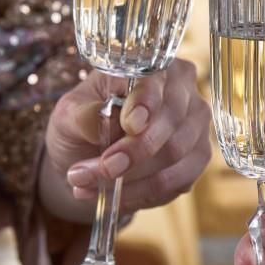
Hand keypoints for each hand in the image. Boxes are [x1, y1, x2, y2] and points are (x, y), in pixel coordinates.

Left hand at [40, 58, 211, 221]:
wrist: (87, 154)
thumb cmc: (82, 123)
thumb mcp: (69, 114)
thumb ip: (86, 114)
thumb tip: (109, 121)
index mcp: (152, 67)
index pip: (156, 81)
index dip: (146, 103)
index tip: (129, 124)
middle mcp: (183, 93)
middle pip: (171, 123)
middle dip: (135, 152)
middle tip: (101, 169)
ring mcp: (195, 128)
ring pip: (174, 158)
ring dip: (132, 180)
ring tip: (89, 186)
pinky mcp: (195, 161)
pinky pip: (175, 183)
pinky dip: (140, 195)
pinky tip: (111, 197)